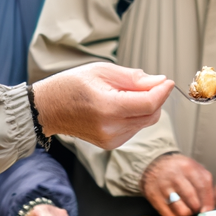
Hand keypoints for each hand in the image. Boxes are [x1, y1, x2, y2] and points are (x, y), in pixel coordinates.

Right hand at [33, 62, 171, 149]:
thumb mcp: (102, 71)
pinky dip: (135, 116)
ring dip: (145, 107)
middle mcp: (111, 128)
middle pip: (152, 114)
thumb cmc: (70, 85)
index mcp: (108, 108)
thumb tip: (160, 81)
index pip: (150, 103)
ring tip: (122, 94)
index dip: (163, 91)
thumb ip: (133, 78)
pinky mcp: (110, 144)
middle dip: (156, 98)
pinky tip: (118, 106)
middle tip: (145, 83)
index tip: (167, 81)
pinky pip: (135, 128)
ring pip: (146, 122)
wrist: (47, 108)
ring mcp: (111, 139)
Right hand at [141, 152, 214, 215]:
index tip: (208, 210)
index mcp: (187, 167)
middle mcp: (174, 176)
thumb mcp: (193, 167)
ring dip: (187, 213)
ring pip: (180, 209)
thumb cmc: (178, 169)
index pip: (202, 186)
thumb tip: (213, 202)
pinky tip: (176, 210)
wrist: (154, 164)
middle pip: (192, 199)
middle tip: (197, 209)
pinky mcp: (154, 196)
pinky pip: (169, 215)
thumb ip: (204, 181)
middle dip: (197, 208)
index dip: (208, 201)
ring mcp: (163, 186)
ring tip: (187, 210)